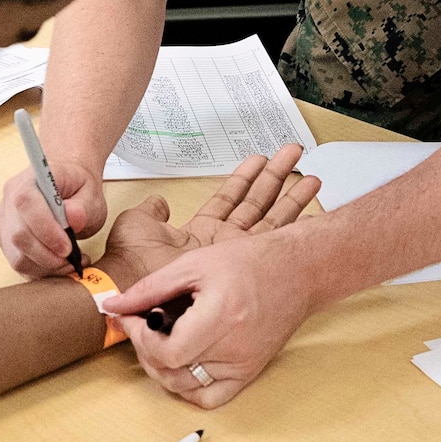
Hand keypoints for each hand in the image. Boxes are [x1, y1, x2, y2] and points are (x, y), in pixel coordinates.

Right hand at [0, 157, 107, 278]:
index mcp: (30, 180)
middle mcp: (10, 199)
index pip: (26, 203)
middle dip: (47, 256)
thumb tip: (73, 220)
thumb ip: (83, 206)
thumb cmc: (79, 187)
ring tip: (69, 263)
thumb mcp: (90, 193)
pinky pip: (18, 263)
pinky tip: (58, 264)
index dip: (46, 230)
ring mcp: (5, 220)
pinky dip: (40, 270)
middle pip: (18, 235)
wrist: (68, 184)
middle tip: (72, 261)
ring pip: (16, 255)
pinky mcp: (6, 239)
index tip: (68, 248)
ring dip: (45, 267)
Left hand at [95, 145, 320, 291]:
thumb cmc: (130, 263)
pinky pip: (275, 231)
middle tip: (293, 153)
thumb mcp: (136, 226)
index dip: (246, 177)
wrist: (133, 288)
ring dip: (290, 191)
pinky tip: (310, 202)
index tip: (261, 159)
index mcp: (201, 232)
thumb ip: (152, 212)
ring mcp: (237, 254)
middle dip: (276, 177)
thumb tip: (159, 202)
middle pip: (257, 203)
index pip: (230, 199)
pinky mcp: (244, 261)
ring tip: (309, 172)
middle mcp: (223, 244)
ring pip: (272, 215)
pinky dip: (293, 213)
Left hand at [103, 149, 323, 407]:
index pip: (168, 352)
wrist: (296, 272)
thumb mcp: (192, 264)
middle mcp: (234, 349)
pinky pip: (211, 397)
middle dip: (145, 351)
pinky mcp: (249, 373)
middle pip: (172, 373)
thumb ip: (149, 288)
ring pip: (187, 389)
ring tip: (158, 342)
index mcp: (220, 317)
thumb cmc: (247, 262)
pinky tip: (181, 362)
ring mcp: (244, 366)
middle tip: (139, 326)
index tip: (132, 318)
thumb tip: (112, 305)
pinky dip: (188, 387)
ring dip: (162, 370)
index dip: (140, 339)